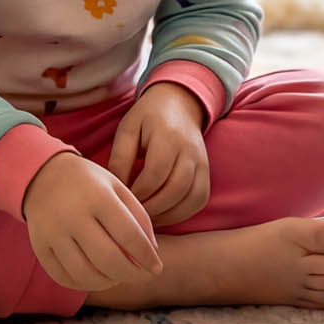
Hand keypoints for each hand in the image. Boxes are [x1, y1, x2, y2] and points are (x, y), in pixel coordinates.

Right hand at [21, 151, 160, 291]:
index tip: (157, 268)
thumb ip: (139, 217)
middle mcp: (73, 215)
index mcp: (98, 197)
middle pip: (108, 260)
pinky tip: (97, 278)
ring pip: (85, 274)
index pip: (129, 236)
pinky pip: (63, 277)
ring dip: (108, 282)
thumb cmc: (90, 184)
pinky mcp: (39, 246)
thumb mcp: (118, 189)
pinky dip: (84, 285)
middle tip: (142, 276)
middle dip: (131, 275)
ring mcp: (53, 232)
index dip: (147, 257)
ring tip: (119, 276)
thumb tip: (153, 252)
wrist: (43, 176)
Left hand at [107, 83, 211, 226]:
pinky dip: (181, 214)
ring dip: (167, 215)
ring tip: (145, 219)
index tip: (122, 200)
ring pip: (190, 199)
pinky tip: (162, 215)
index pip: (155, 174)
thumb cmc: (147, 118)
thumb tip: (116, 190)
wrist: (179, 105)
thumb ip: (120, 159)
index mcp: (168, 136)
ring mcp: (202, 163)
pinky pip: (199, 201)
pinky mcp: (207, 174)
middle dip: (152, 208)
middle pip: (175, 190)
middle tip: (132, 216)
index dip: (138, 193)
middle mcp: (190, 151)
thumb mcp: (127, 130)